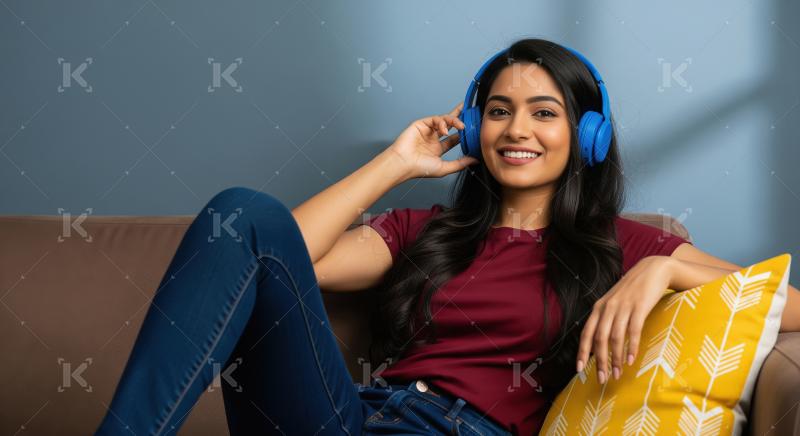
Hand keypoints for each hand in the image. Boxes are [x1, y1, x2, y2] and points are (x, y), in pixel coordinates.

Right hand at [386, 102, 479, 179]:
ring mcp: (427, 131)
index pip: (454, 138)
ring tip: (461, 126)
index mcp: (438, 149)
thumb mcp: (444, 168)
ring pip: (444, 120)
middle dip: (459, 116)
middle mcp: (433, 138)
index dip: (464, 133)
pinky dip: (441, 122)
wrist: (404, 164)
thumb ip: (460, 163)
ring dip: (454, 121)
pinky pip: (434, 119)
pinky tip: (445, 130)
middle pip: (449, 124)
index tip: (474, 130)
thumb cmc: (419, 168)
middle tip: (469, 110)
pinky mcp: (421, 124)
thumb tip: (475, 160)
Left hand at [575, 256, 673, 383]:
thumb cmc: (632, 291)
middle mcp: (608, 307)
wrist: (652, 270)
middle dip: (600, 361)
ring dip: (616, 359)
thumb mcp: (614, 302)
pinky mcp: (640, 307)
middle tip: (602, 379)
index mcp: (598, 308)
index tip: (579, 370)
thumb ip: (606, 319)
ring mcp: (623, 307)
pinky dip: (631, 347)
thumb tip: (600, 344)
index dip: (582, 352)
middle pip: (599, 339)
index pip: (586, 333)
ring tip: (618, 374)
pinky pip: (633, 331)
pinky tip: (632, 360)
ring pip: (615, 337)